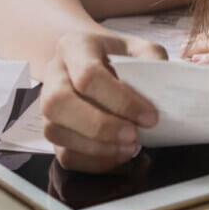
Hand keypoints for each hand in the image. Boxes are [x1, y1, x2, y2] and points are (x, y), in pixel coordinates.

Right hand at [33, 31, 163, 172]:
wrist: (92, 58)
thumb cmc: (116, 55)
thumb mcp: (137, 47)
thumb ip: (151, 61)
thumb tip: (163, 90)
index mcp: (74, 47)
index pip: (88, 75)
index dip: (120, 101)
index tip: (150, 117)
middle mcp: (53, 74)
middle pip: (59, 103)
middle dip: (99, 126)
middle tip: (134, 136)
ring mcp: (45, 103)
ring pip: (55, 131)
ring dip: (96, 147)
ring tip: (130, 147)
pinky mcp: (52, 129)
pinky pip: (63, 153)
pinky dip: (92, 162)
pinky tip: (117, 155)